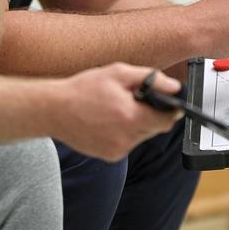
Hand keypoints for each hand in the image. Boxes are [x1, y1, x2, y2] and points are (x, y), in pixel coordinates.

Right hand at [49, 63, 179, 161]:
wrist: (54, 110)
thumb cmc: (83, 88)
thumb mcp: (118, 73)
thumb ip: (151, 79)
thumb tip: (174, 87)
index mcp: (131, 117)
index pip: (167, 120)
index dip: (171, 111)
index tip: (169, 104)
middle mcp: (127, 138)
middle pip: (155, 129)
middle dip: (150, 115)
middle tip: (133, 101)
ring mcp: (118, 150)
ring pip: (141, 137)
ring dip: (136, 124)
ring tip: (117, 110)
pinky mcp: (109, 156)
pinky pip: (127, 144)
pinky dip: (124, 133)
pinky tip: (108, 122)